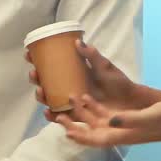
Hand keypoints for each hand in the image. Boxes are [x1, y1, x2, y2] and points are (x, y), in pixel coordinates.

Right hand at [26, 39, 160, 121]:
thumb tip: (78, 42)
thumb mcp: (105, 67)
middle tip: (34, 73)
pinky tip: (48, 113)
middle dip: (36, 78)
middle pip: (45, 82)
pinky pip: (60, 118)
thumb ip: (92, 56)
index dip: (37, 60)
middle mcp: (68, 87)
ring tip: (41, 92)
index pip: (50, 65)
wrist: (131, 102)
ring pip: (49, 100)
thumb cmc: (118, 83)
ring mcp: (71, 102)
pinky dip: (52, 116)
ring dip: (41, 96)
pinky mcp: (77, 116)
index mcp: (73, 73)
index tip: (29, 54)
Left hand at [53, 94, 160, 147]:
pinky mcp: (127, 117)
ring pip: (96, 121)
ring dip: (82, 113)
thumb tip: (110, 120)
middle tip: (57, 114)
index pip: (95, 139)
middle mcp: (118, 131)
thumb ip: (129, 120)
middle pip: (91, 130)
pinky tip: (87, 96)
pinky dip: (94, 107)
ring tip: (69, 98)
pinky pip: (106, 114)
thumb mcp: (148, 118)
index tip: (65, 131)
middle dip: (74, 124)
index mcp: (122, 134)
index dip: (79, 137)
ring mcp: (122, 124)